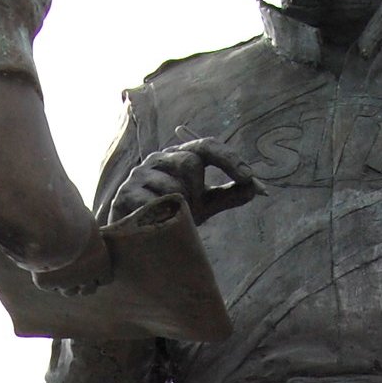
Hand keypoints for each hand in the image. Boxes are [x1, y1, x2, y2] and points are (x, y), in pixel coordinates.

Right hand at [33, 223, 113, 296]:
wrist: (51, 225)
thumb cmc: (73, 219)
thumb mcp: (88, 224)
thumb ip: (90, 234)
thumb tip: (88, 227)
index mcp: (101, 264)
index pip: (105, 279)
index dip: (97, 274)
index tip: (91, 266)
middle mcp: (86, 277)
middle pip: (88, 290)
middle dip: (83, 283)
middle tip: (75, 270)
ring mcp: (66, 282)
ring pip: (69, 291)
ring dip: (66, 283)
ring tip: (60, 269)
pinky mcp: (46, 283)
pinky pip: (49, 286)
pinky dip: (48, 280)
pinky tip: (45, 267)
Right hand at [110, 136, 259, 225]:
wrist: (137, 237)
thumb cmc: (172, 213)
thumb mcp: (204, 204)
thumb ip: (228, 195)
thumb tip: (255, 188)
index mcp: (179, 155)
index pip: (206, 146)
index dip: (229, 159)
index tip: (249, 177)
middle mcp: (157, 159)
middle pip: (189, 162)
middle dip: (198, 190)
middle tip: (193, 207)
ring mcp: (139, 175)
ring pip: (173, 187)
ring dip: (179, 208)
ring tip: (170, 217)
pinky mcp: (126, 195)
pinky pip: (155, 205)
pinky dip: (164, 217)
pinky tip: (157, 222)